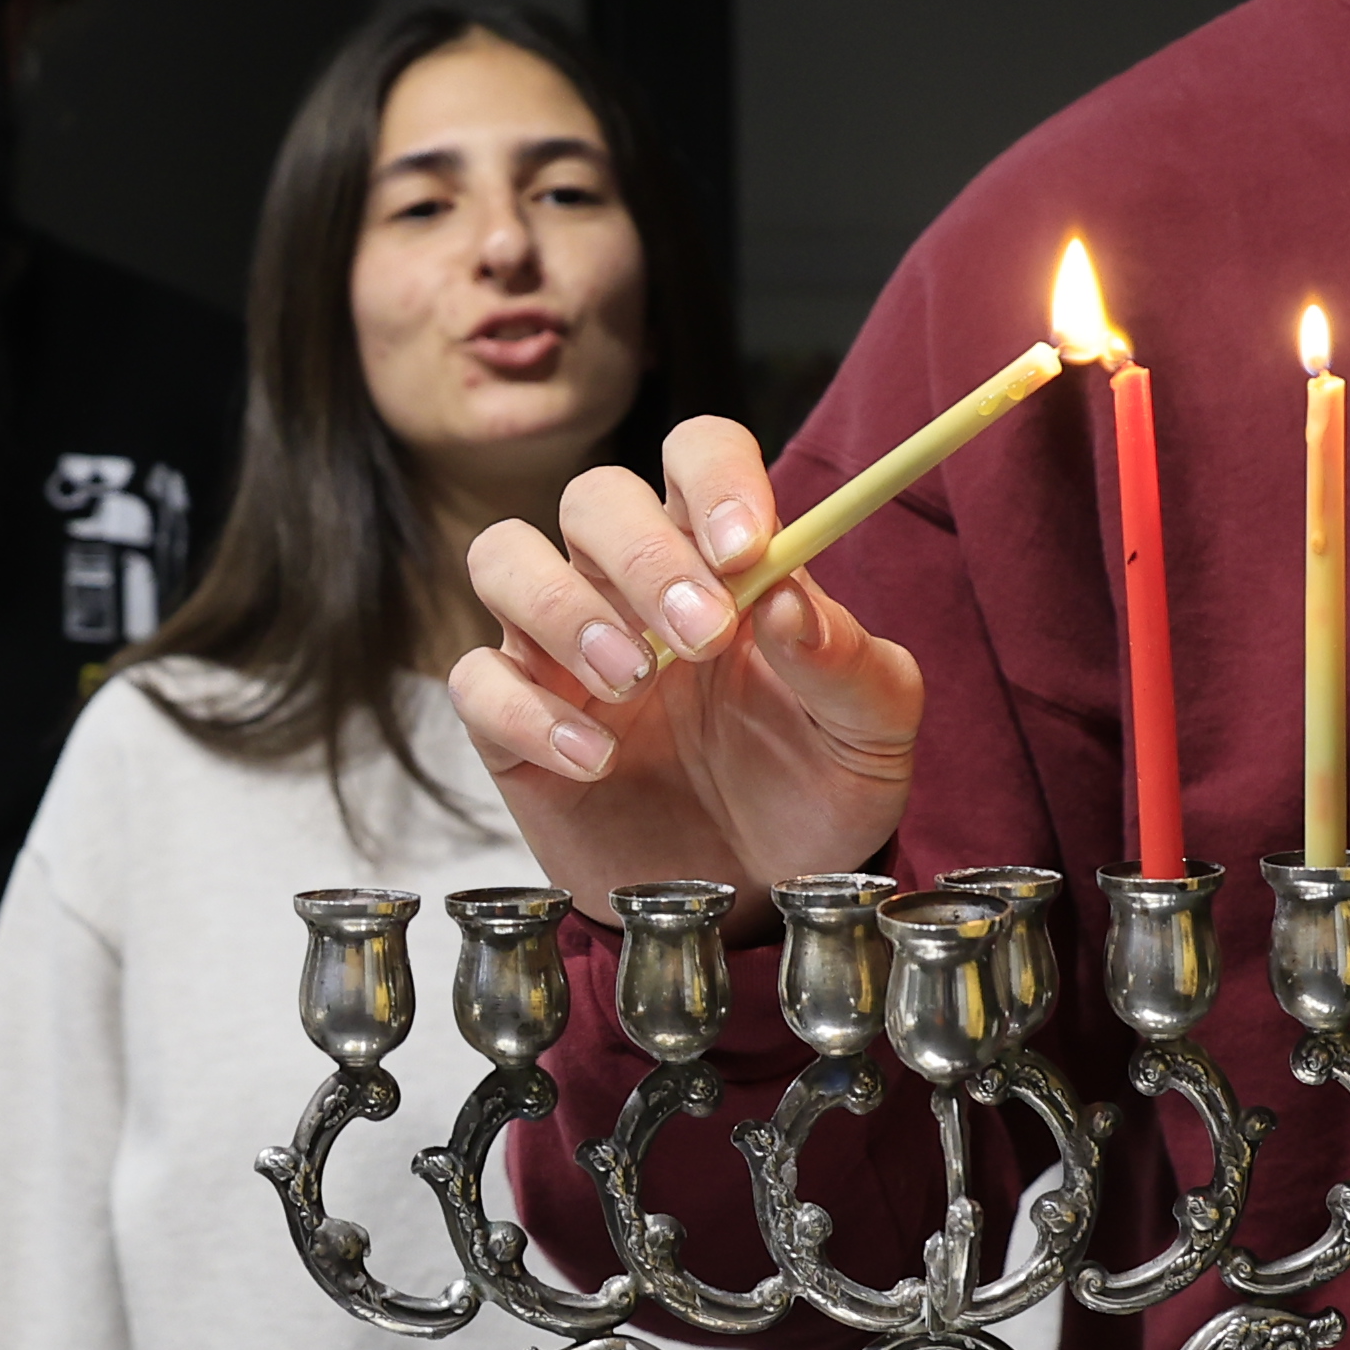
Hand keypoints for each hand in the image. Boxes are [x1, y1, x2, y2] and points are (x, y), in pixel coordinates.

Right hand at [439, 418, 925, 913]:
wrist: (760, 897)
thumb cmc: (814, 791)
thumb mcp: (872, 734)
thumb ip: (848, 660)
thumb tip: (786, 600)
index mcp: (721, 557)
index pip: (698, 453)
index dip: (713, 479)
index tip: (745, 550)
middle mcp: (631, 585)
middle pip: (595, 497)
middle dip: (643, 557)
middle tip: (701, 637)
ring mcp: (561, 650)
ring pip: (504, 557)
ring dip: (562, 608)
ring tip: (633, 681)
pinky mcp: (512, 726)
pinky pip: (476, 681)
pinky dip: (528, 712)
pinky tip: (596, 761)